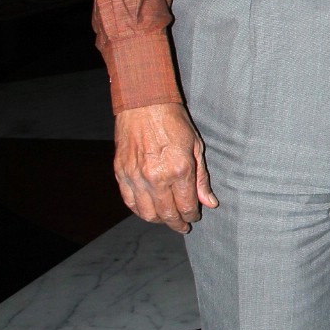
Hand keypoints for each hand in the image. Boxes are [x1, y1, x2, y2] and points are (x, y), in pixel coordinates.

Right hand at [114, 102, 217, 233]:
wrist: (144, 104)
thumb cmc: (173, 122)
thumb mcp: (196, 147)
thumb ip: (201, 179)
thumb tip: (209, 203)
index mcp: (179, 170)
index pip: (186, 206)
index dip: (191, 215)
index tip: (194, 216)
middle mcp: (156, 177)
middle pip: (167, 214)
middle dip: (176, 223)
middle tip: (182, 225)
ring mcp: (136, 177)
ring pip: (147, 213)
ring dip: (158, 220)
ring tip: (166, 218)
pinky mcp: (121, 173)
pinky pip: (130, 202)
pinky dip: (140, 210)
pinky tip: (149, 209)